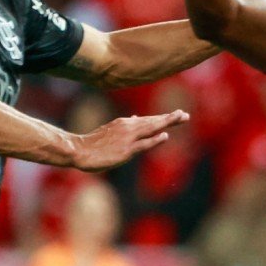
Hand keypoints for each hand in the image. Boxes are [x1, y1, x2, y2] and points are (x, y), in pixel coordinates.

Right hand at [71, 110, 187, 172]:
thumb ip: (126, 125)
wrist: (79, 150)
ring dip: (166, 123)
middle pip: (153, 122)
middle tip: (185, 114)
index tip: (178, 114)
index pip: (149, 120)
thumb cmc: (94, 143)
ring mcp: (127, 139)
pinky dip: (154, 140)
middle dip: (170, 118)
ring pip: (150, 128)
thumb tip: (137, 117)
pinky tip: (165, 136)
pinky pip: (142, 144)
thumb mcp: (111, 130)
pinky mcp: (125, 150)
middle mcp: (128, 128)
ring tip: (181, 118)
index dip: (164, 117)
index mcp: (125, 123)